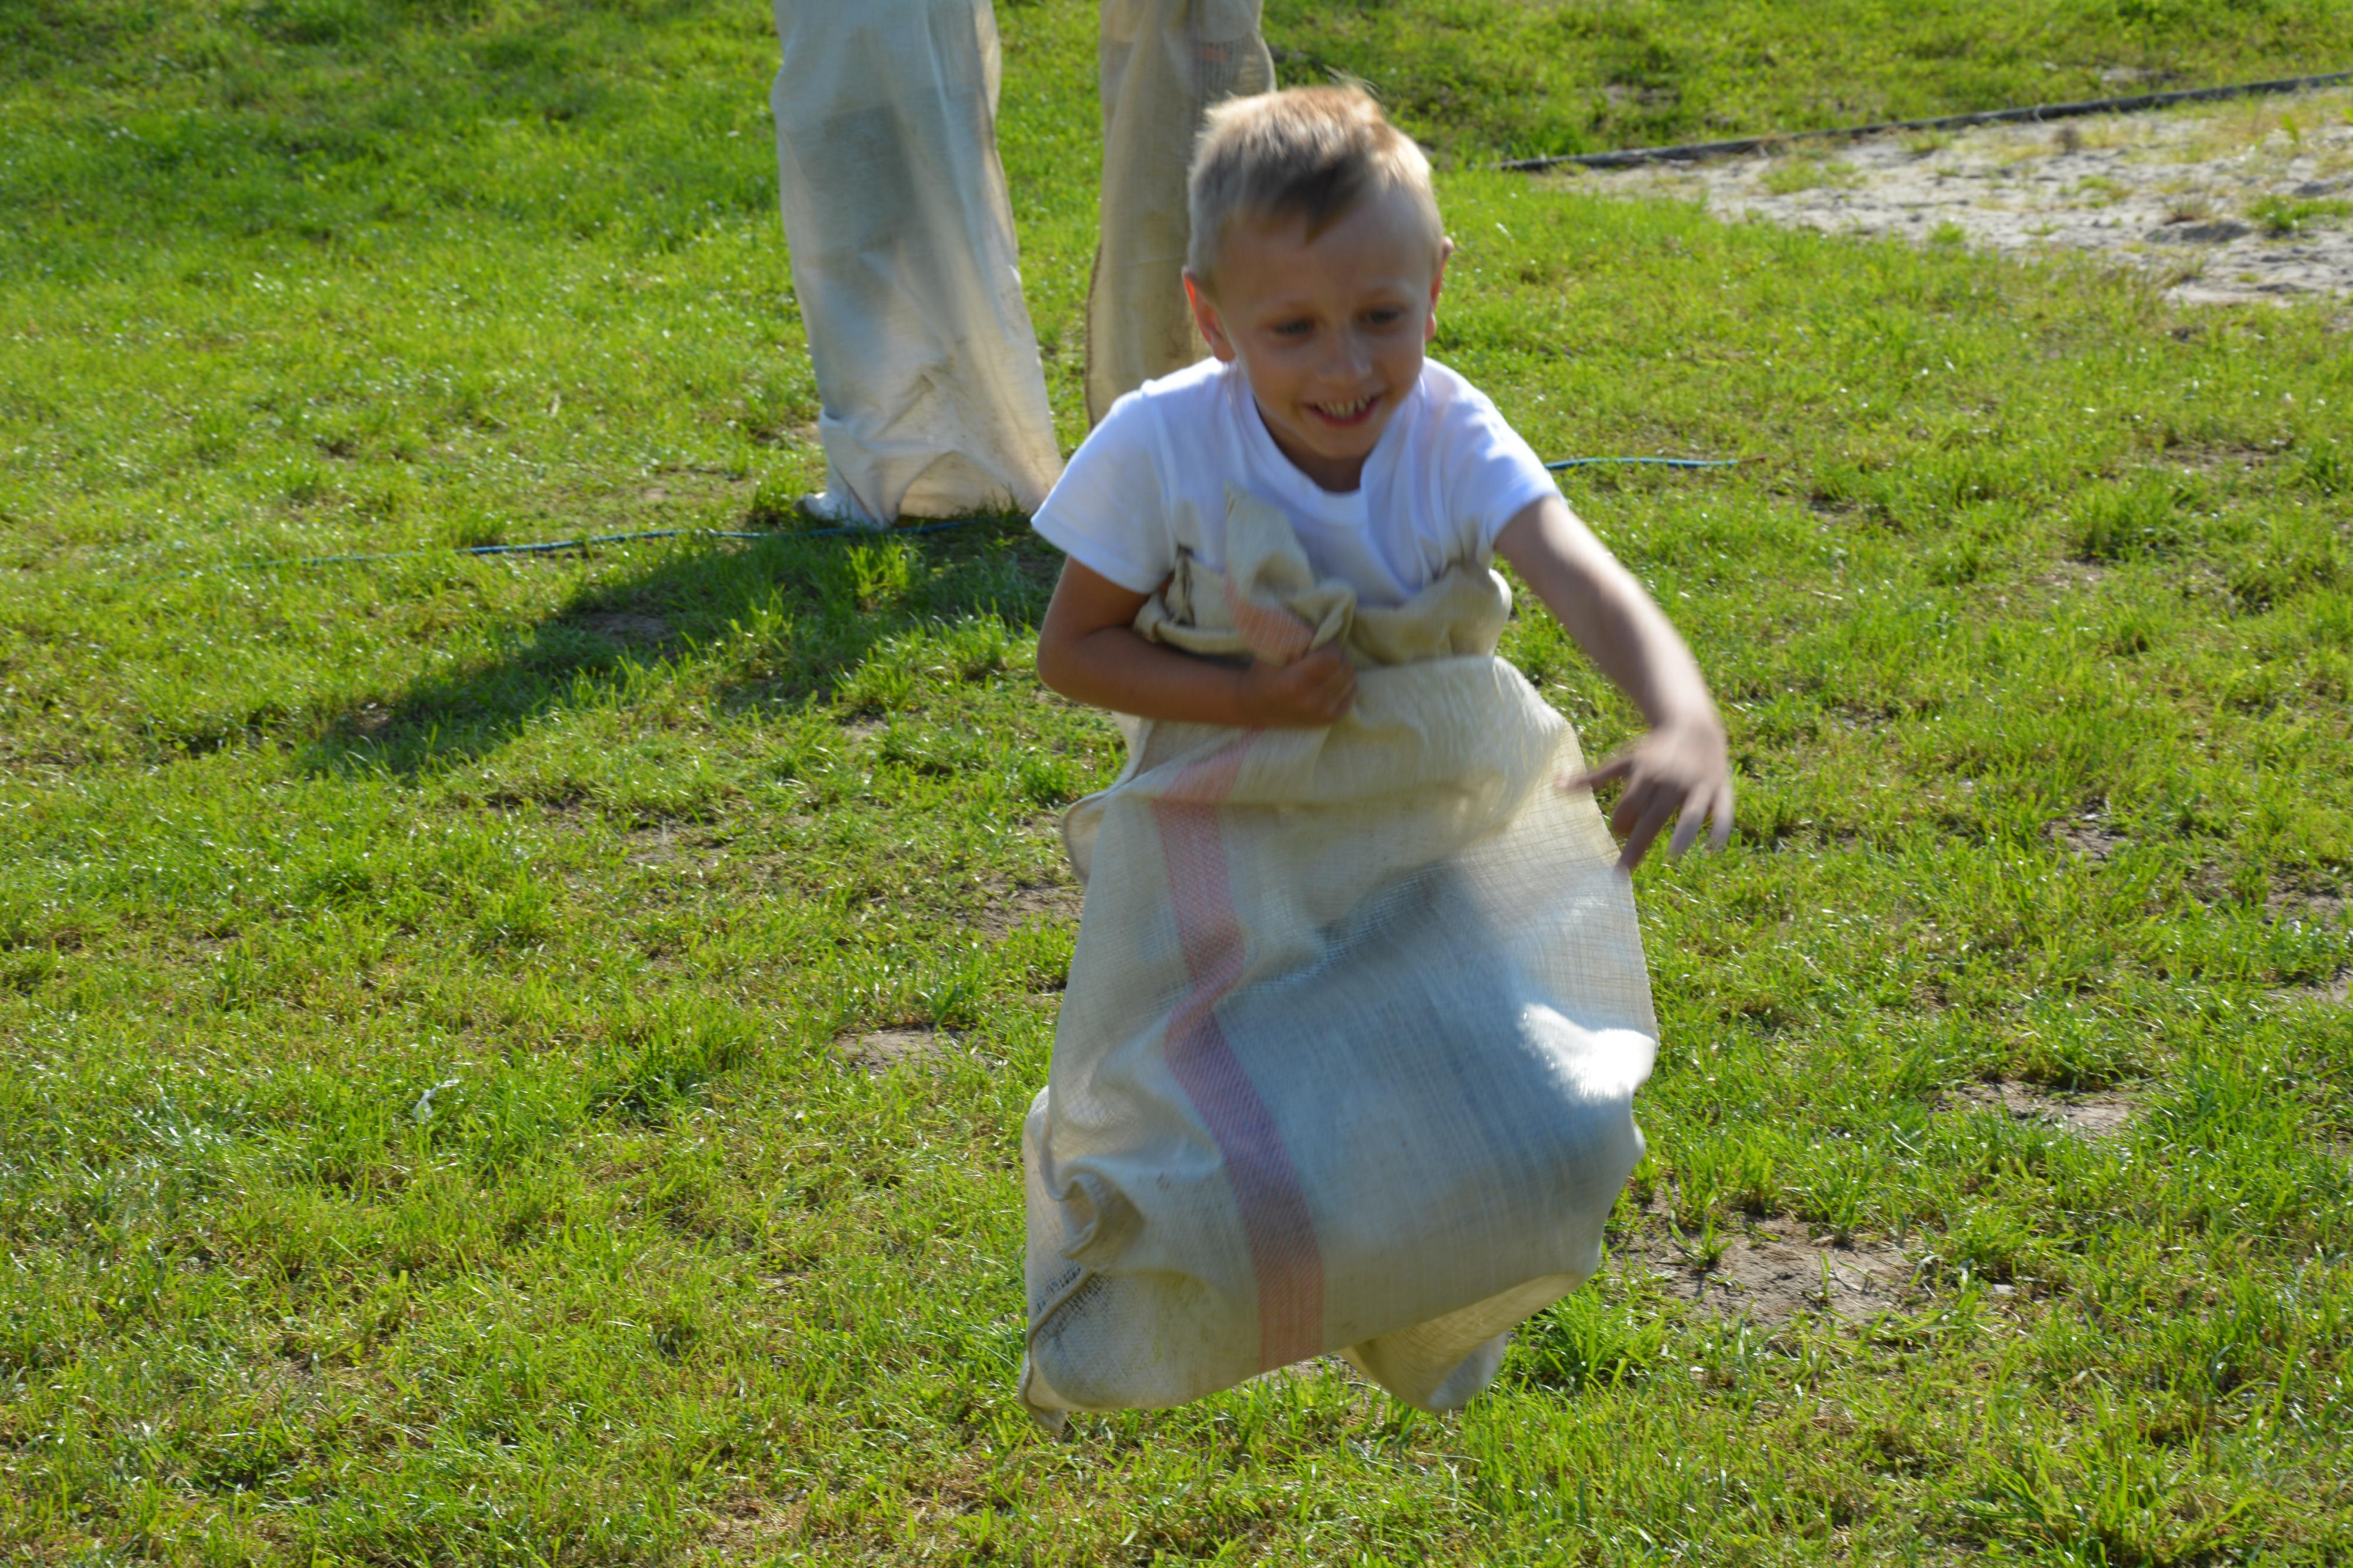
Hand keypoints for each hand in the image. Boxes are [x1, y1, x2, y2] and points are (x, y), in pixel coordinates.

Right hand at [1234, 646, 1355, 726]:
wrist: (1255, 707)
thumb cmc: (1263, 674)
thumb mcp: (1272, 652)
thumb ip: (1295, 638)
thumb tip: (1320, 626)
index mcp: (1296, 683)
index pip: (1332, 657)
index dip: (1330, 645)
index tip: (1323, 641)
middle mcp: (1312, 700)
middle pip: (1344, 668)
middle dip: (1338, 655)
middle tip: (1326, 652)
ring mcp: (1322, 713)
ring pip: (1351, 680)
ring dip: (1342, 669)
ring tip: (1328, 666)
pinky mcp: (1329, 720)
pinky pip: (1351, 695)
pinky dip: (1346, 684)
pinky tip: (1332, 680)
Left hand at [1562, 718, 1733, 872]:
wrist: (1694, 727)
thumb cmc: (1653, 752)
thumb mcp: (1624, 762)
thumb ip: (1593, 778)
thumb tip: (1554, 786)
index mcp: (1646, 773)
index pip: (1629, 805)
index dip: (1620, 822)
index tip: (1618, 831)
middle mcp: (1671, 781)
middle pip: (1653, 816)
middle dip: (1637, 844)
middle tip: (1622, 872)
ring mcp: (1697, 786)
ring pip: (1690, 812)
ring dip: (1683, 833)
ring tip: (1673, 856)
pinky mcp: (1719, 789)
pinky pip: (1722, 810)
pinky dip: (1720, 827)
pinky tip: (1713, 849)